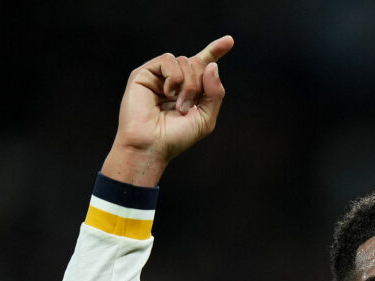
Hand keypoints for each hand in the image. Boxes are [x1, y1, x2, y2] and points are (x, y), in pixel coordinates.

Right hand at [102, 35, 233, 185]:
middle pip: (197, 63)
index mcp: (190, 90)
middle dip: (200, 83)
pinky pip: (168, 60)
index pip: (203, 65)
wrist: (152, 145)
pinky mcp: (145, 73)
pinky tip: (167, 93)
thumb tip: (212, 65)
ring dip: (188, 84)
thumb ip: (215, 93)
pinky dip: (174, 77)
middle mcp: (175, 80)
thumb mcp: (205, 118)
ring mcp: (159, 76)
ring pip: (184, 61)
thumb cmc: (177, 137)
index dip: (215, 51)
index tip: (229, 41)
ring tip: (179, 105)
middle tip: (189, 106)